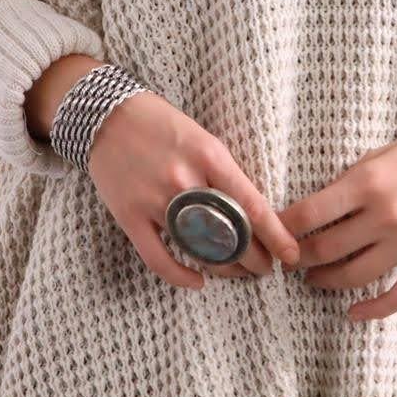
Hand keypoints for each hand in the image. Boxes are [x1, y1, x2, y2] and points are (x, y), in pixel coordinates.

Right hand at [86, 90, 301, 288]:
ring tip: (239, 273)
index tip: (291, 255)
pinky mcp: (130, 216)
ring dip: (225, 268)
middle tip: (266, 268)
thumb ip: (223, 173)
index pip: (252, 205)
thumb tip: (250, 210)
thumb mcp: (203, 138)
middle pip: (230, 234)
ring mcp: (155, 200)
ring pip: (199, 250)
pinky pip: (158, 258)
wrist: (106, 115)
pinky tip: (198, 281)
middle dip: (255, 258)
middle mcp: (185, 180)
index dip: (276, 236)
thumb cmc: (161, 124)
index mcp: (210, 156)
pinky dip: (180, 275)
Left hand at [277, 127, 396, 321]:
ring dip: (326, 281)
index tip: (272, 234)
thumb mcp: (382, 154)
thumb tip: (317, 208)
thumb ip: (351, 181)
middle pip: (326, 248)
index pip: (310, 212)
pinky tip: (353, 312)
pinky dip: (372, 310)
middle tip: (291, 260)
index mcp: (368, 182)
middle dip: (300, 258)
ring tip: (314, 279)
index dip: (283, 227)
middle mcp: (386, 214)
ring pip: (354, 276)